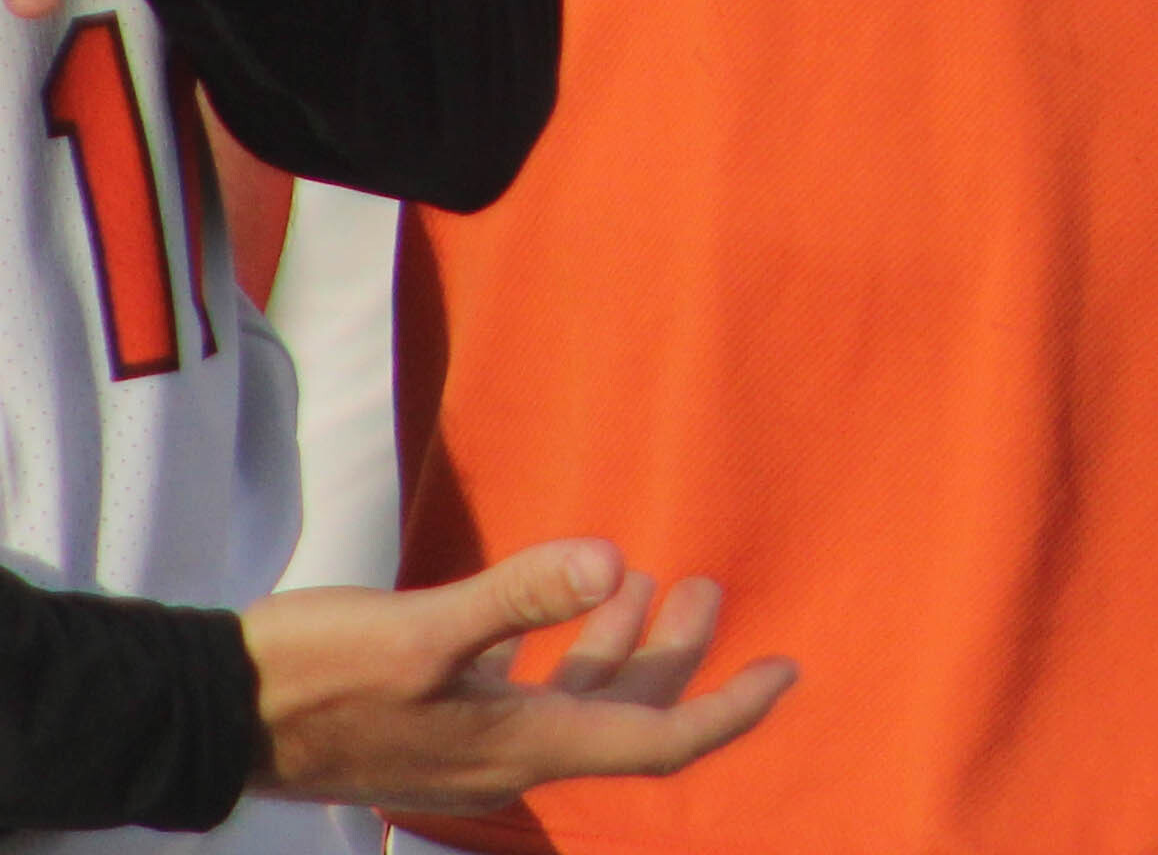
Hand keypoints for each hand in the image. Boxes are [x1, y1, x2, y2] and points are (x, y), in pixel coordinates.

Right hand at [244, 541, 795, 808]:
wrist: (205, 714)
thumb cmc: (307, 673)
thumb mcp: (417, 629)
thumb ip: (518, 597)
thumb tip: (611, 562)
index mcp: (518, 746)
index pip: (658, 742)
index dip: (730, 709)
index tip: (788, 668)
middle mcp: (501, 758)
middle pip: (624, 718)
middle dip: (678, 657)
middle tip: (707, 584)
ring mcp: (464, 747)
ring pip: (573, 702)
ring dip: (619, 645)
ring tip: (650, 578)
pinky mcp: (428, 724)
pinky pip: (523, 696)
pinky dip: (558, 650)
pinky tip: (559, 603)